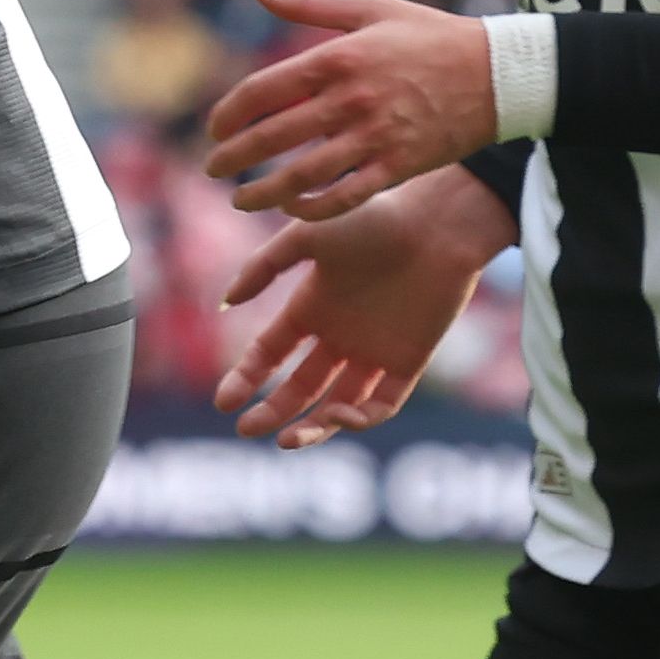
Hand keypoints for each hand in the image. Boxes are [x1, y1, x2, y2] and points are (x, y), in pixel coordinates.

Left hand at [203, 0, 498, 220]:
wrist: (499, 74)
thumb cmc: (430, 35)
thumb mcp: (371, 8)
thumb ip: (310, 5)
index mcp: (338, 58)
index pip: (263, 91)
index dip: (230, 114)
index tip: (215, 130)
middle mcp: (350, 100)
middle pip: (274, 136)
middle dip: (234, 158)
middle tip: (213, 169)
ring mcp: (375, 137)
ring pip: (303, 175)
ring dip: (263, 191)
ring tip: (240, 199)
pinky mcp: (398, 167)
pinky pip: (344, 196)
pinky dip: (312, 208)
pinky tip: (292, 210)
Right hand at [212, 164, 518, 447]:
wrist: (435, 224)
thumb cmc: (370, 219)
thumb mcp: (305, 237)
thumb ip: (263, 267)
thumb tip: (226, 303)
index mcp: (311, 307)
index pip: (270, 354)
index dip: (246, 378)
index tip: (224, 402)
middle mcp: (339, 335)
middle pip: (300, 387)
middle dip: (271, 411)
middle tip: (246, 429)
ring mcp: (374, 352)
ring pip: (338, 405)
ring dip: (312, 427)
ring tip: (286, 439)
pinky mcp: (408, 363)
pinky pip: (381, 404)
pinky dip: (359, 418)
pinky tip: (338, 413)